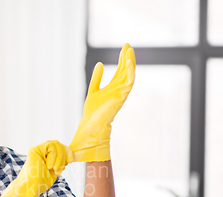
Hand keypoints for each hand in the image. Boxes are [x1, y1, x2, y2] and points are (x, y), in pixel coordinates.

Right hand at [17, 140, 68, 196]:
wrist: (32, 187)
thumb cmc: (42, 182)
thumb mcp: (56, 170)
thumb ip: (61, 162)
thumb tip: (70, 155)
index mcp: (47, 156)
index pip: (61, 148)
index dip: (68, 152)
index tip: (70, 162)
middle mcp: (42, 151)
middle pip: (59, 144)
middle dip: (65, 155)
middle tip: (63, 167)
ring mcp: (38, 149)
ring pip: (56, 144)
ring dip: (60, 157)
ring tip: (55, 169)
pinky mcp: (34, 149)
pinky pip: (50, 145)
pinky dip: (54, 156)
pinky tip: (49, 166)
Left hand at [69, 43, 135, 161]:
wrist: (92, 124)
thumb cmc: (92, 111)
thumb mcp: (93, 90)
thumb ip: (96, 78)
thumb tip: (100, 63)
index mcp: (113, 87)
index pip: (121, 70)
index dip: (122, 59)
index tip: (124, 47)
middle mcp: (119, 89)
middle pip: (126, 70)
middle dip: (127, 57)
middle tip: (127, 44)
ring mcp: (121, 92)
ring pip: (129, 74)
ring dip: (130, 62)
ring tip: (129, 49)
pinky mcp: (121, 95)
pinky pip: (129, 81)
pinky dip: (130, 71)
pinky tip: (129, 61)